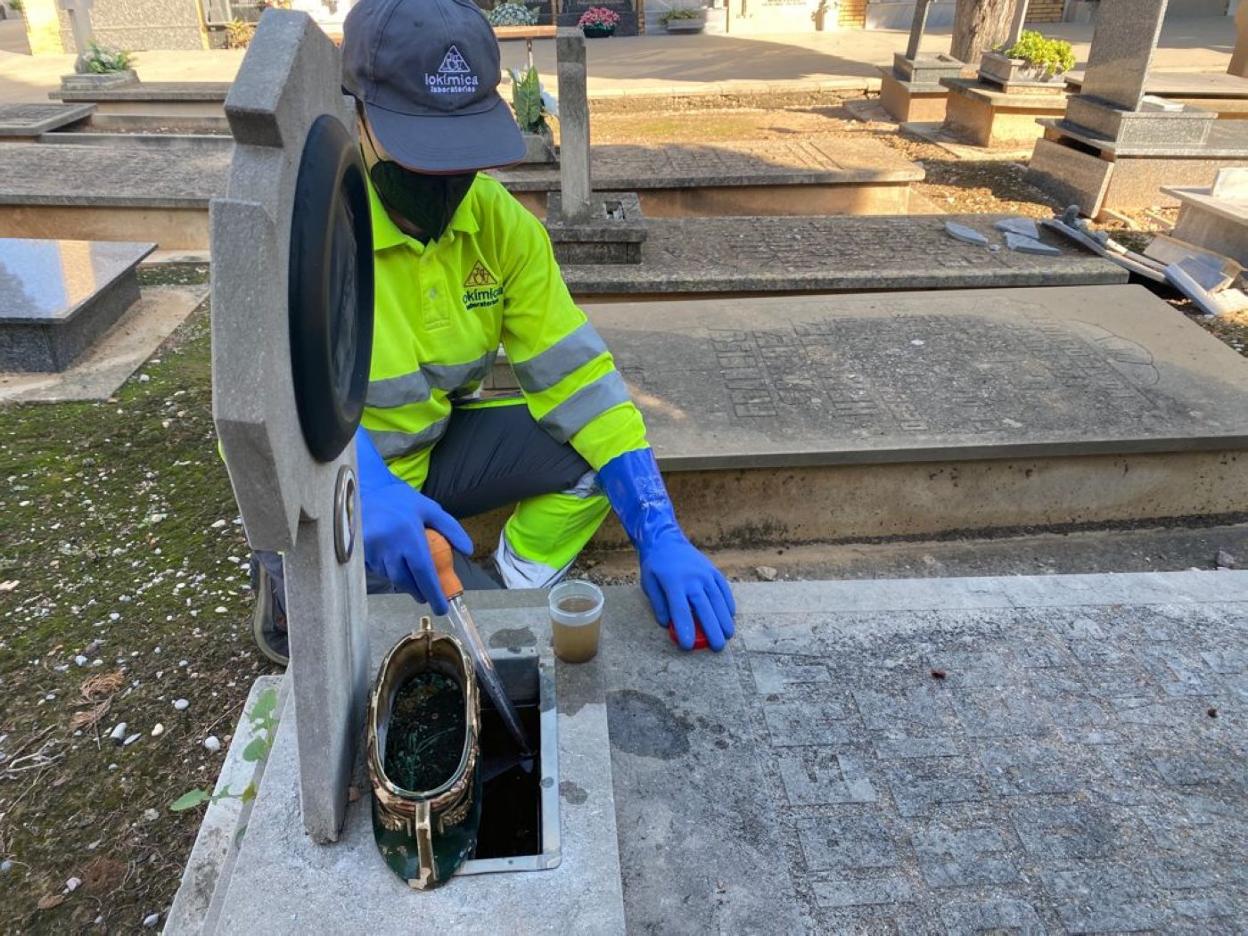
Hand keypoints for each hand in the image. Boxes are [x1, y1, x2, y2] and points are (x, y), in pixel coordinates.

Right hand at [360, 479, 471, 614]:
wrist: (365, 489)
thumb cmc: (400, 500)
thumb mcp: (430, 509)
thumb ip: (451, 529)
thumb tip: (468, 550)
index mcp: (409, 534)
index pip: (424, 571)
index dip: (433, 592)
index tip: (441, 607)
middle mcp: (389, 545)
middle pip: (406, 580)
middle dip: (419, 592)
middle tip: (426, 595)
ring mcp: (372, 550)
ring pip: (392, 577)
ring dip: (404, 581)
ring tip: (411, 576)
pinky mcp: (360, 553)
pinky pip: (378, 570)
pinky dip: (388, 571)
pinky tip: (392, 560)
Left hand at [639, 532, 735, 651]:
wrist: (666, 540)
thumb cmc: (656, 566)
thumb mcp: (649, 584)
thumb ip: (659, 604)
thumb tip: (668, 625)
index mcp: (673, 583)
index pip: (680, 610)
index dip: (685, 629)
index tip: (688, 646)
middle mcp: (692, 578)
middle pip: (704, 607)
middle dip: (712, 629)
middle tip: (718, 647)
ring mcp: (705, 574)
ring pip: (718, 599)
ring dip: (724, 618)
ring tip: (728, 635)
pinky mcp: (713, 571)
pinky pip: (723, 589)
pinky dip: (728, 603)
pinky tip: (730, 616)